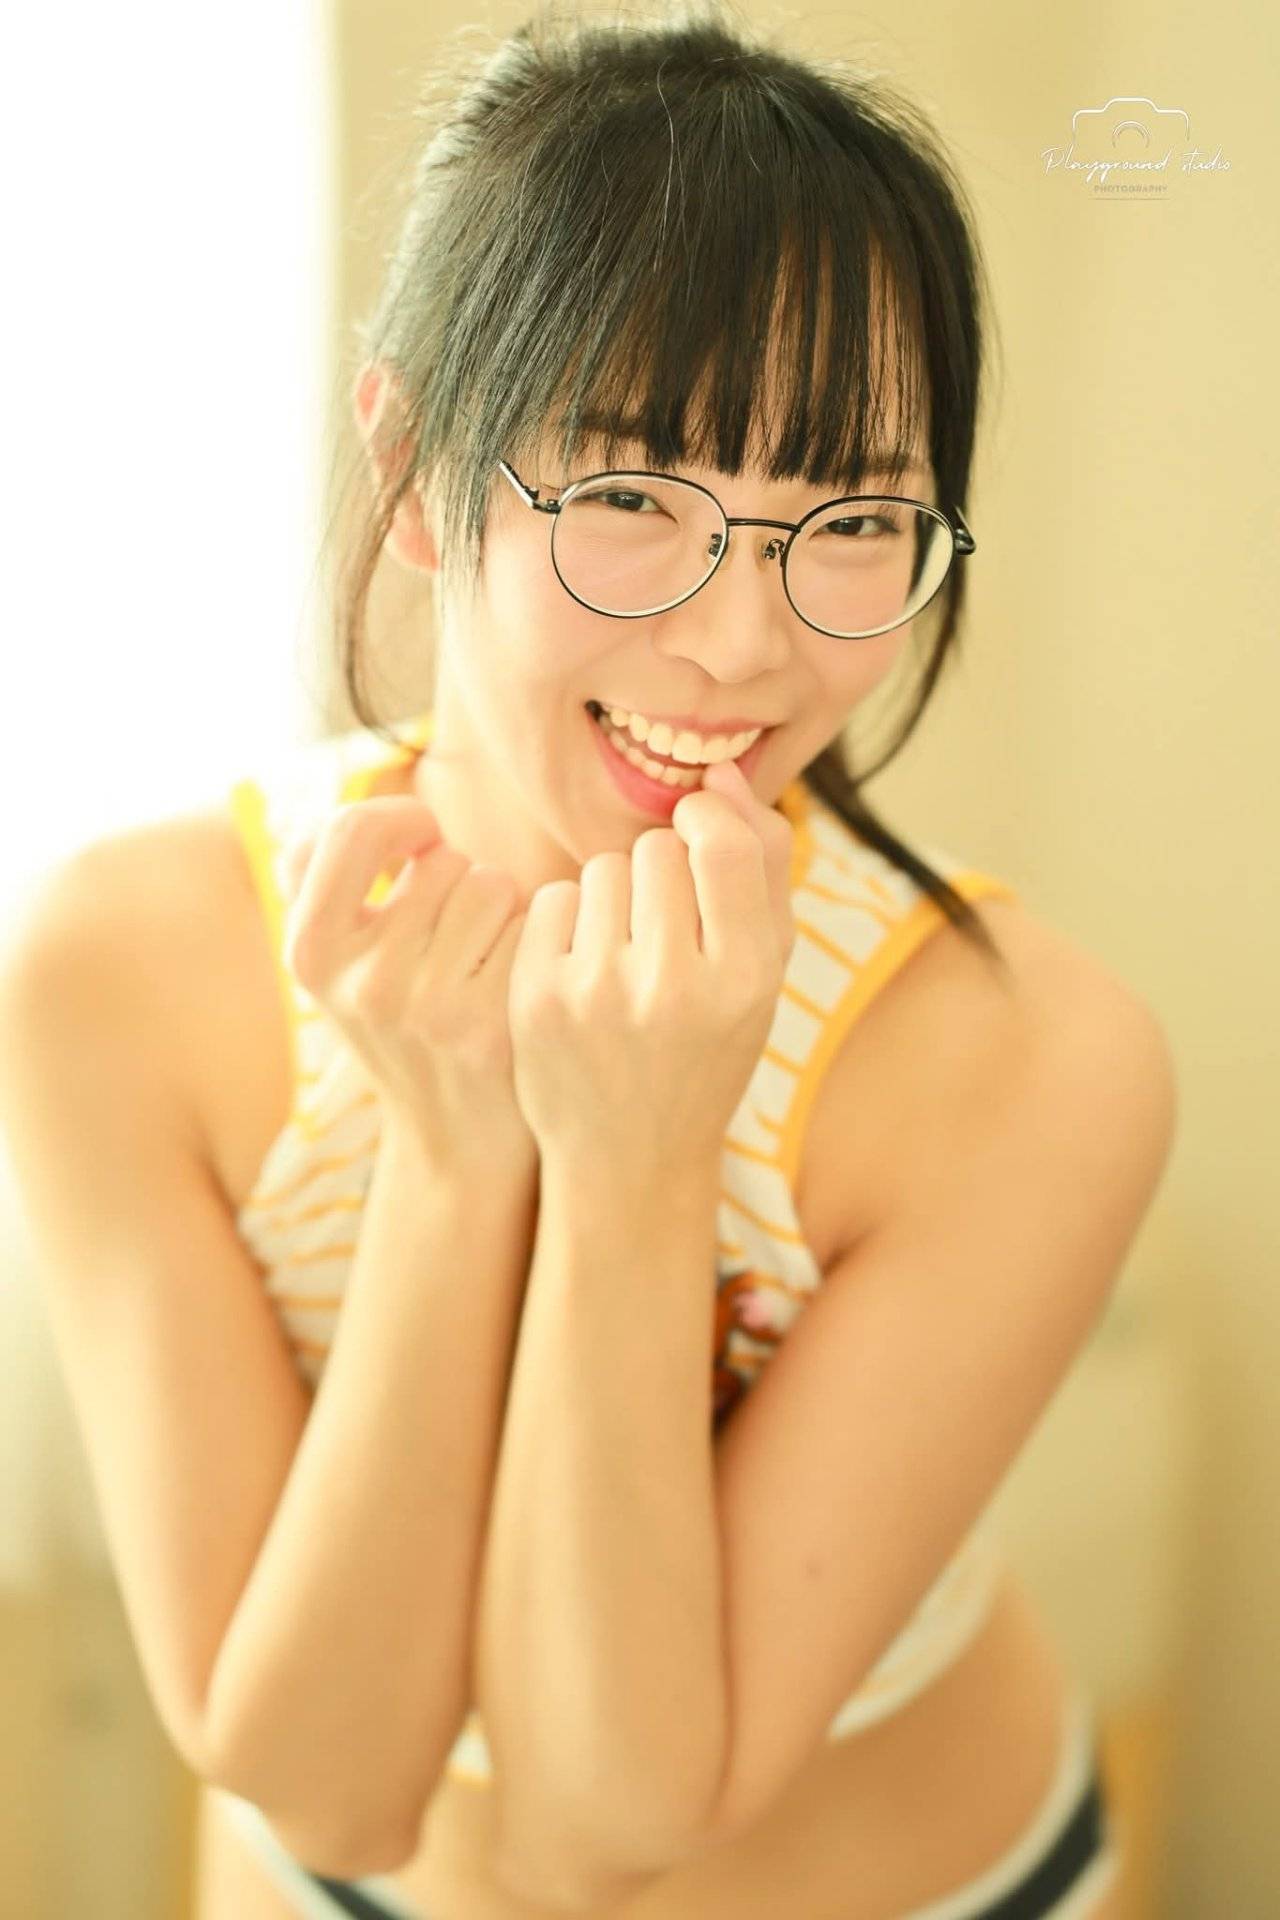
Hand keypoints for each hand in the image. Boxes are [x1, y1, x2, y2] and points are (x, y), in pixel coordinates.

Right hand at [281, 797, 535, 1163]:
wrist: (457, 1142)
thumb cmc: (403, 1025)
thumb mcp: (336, 963)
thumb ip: (322, 876)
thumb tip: (343, 794)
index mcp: (310, 954)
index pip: (349, 830)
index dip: (398, 817)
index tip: (422, 836)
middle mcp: (360, 982)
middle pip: (440, 859)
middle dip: (459, 880)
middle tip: (452, 942)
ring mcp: (424, 1008)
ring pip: (492, 885)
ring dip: (501, 910)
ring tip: (483, 964)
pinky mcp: (486, 1027)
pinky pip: (531, 926)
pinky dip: (533, 943)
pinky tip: (515, 990)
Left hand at [505, 760, 794, 1167]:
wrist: (631, 1158)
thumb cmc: (708, 1048)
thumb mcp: (761, 973)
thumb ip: (760, 869)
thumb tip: (721, 773)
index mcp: (745, 981)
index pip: (723, 844)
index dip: (709, 818)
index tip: (700, 832)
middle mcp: (672, 989)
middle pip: (659, 850)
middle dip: (662, 870)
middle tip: (665, 929)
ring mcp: (597, 996)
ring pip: (601, 868)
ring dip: (614, 893)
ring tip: (626, 954)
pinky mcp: (536, 1000)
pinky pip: (551, 899)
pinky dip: (566, 921)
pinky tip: (583, 968)